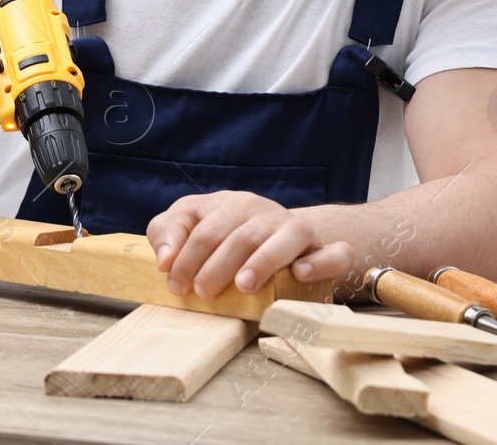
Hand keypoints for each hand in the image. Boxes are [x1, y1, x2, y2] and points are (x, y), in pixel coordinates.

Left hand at [146, 190, 352, 299]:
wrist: (280, 238)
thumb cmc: (225, 238)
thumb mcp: (191, 227)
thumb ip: (168, 233)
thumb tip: (163, 259)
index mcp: (230, 204)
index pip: (204, 228)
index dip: (186, 258)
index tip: (175, 284)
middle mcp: (264, 212)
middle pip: (241, 236)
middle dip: (217, 266)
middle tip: (203, 293)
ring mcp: (296, 229)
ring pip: (285, 238)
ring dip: (263, 261)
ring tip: (243, 285)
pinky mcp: (323, 250)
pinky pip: (333, 253)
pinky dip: (319, 263)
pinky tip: (299, 273)